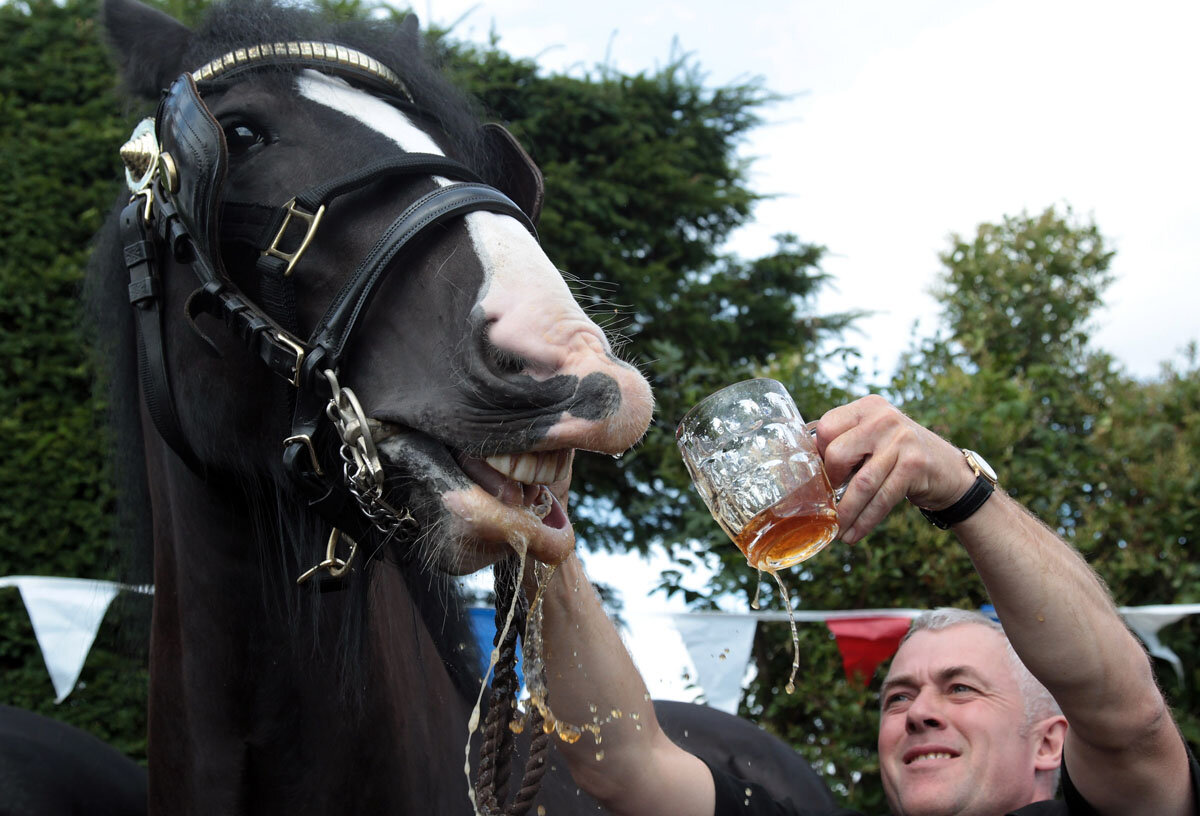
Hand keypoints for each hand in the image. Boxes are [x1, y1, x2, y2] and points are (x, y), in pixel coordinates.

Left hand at [812, 395, 976, 543]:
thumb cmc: (899, 456)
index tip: (821, 477)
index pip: (827, 427)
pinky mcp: (914, 465)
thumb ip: (845, 442)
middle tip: (829, 503)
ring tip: (836, 530)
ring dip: (846, 512)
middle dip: (831, 484)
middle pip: (838, 453)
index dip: (819, 455)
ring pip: (861, 482)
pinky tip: (854, 534)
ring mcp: (901, 440)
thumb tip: (805, 468)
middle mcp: (883, 418)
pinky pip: (882, 498)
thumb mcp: (873, 438)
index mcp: (867, 407)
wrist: (948, 471)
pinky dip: (865, 520)